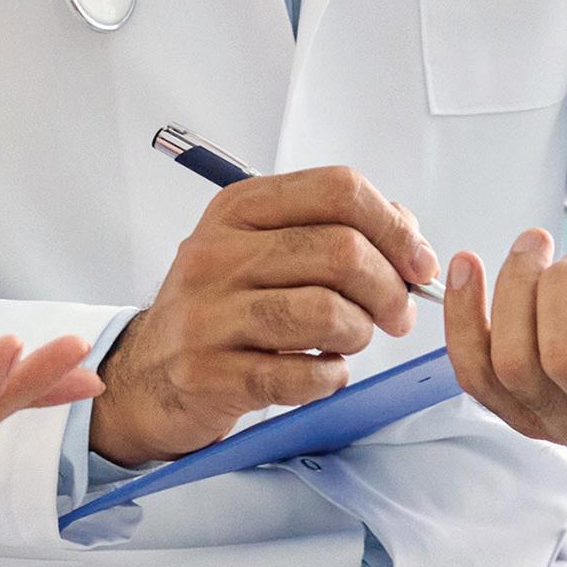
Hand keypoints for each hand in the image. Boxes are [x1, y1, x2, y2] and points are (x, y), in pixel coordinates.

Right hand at [88, 166, 439, 467]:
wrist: (148, 374)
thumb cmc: (221, 308)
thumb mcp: (263, 248)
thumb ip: (333, 228)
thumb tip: (407, 231)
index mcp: (239, 209)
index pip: (338, 190)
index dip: (394, 226)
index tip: (418, 262)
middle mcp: (218, 253)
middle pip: (341, 250)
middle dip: (388, 288)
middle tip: (396, 314)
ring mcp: (209, 313)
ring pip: (326, 311)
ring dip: (358, 333)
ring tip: (349, 341)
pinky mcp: (209, 373)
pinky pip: (301, 374)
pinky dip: (330, 377)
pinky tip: (321, 372)